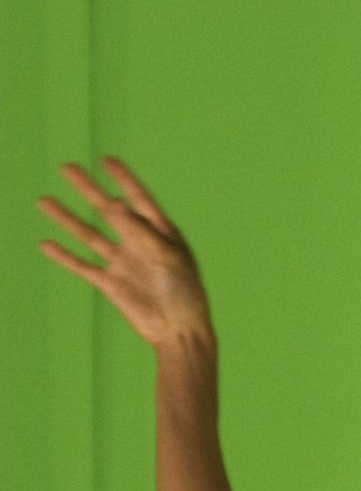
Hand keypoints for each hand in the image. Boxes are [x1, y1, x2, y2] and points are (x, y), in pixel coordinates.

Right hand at [37, 159, 213, 350]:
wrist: (179, 331)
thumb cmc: (185, 294)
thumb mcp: (168, 257)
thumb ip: (142, 232)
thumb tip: (116, 206)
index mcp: (162, 234)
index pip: (140, 199)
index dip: (124, 179)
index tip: (107, 159)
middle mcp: (140, 244)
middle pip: (108, 210)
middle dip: (89, 189)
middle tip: (68, 167)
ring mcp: (123, 263)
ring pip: (89, 235)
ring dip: (67, 219)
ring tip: (44, 200)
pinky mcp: (110, 284)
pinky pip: (83, 266)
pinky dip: (65, 256)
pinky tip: (46, 244)